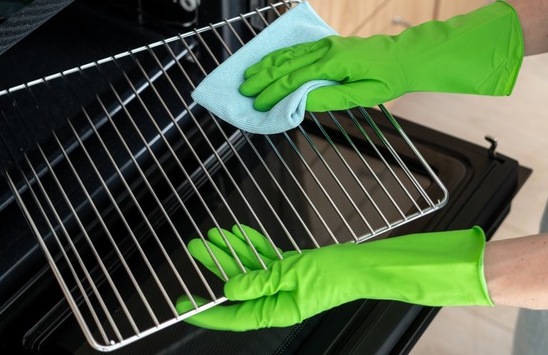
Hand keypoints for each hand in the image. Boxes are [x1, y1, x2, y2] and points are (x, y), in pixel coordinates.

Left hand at [177, 225, 492, 330]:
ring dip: (231, 251)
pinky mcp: (293, 268)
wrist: (364, 264)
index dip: (207, 312)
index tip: (184, 304)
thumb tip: (229, 289)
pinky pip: (266, 258)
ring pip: (249, 267)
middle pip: (237, 286)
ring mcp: (285, 283)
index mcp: (275, 310)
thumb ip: (259, 282)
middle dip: (214, 266)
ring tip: (211, 235)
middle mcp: (276, 300)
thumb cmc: (335, 274)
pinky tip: (239, 232)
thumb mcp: (291, 276)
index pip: (233, 316)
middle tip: (195, 249)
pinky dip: (252, 245)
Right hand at [239, 1, 523, 111]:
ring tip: (248, 76)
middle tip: (244, 92)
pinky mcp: (329, 44)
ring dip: (266, 66)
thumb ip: (331, 98)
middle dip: (262, 78)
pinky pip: (298, 48)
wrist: (409, 57)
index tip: (257, 103)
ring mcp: (327, 44)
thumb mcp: (363, 95)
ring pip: (289, 54)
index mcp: (334, 63)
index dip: (273, 92)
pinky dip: (279, 56)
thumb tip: (302, 102)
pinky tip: (268, 61)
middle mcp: (326, 50)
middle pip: (286, 64)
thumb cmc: (390, 78)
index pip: (294, 79)